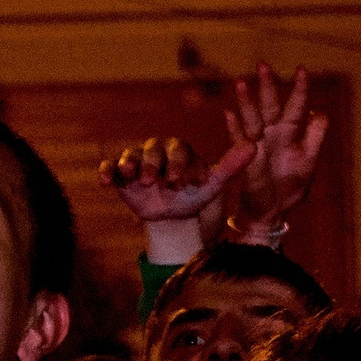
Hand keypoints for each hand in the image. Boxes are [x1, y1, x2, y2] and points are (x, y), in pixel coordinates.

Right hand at [96, 137, 254, 226]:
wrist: (171, 214)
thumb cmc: (193, 195)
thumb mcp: (212, 184)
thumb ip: (231, 165)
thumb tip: (255, 146)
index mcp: (180, 149)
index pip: (181, 151)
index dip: (183, 165)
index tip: (188, 182)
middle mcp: (157, 150)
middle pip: (154, 150)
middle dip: (157, 164)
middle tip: (160, 181)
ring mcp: (136, 160)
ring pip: (131, 156)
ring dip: (132, 165)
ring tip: (136, 177)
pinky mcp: (119, 173)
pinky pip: (109, 167)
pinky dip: (105, 172)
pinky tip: (104, 182)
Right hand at [227, 65, 329, 231]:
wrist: (270, 212)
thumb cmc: (291, 187)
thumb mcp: (309, 163)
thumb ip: (314, 138)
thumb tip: (319, 111)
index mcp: (291, 134)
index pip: (297, 107)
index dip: (299, 89)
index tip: (302, 70)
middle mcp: (273, 134)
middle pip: (270, 106)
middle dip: (267, 86)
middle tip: (263, 64)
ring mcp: (257, 144)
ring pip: (252, 118)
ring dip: (246, 102)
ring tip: (241, 83)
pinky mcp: (243, 157)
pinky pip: (238, 140)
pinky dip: (234, 128)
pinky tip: (229, 115)